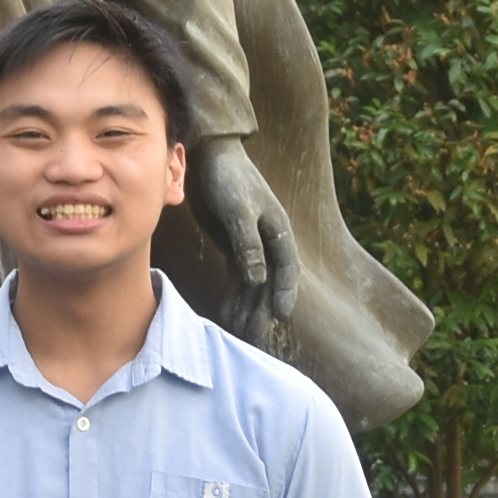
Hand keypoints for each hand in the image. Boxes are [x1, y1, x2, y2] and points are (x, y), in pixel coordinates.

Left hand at [190, 136, 296, 317]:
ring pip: (254, 285)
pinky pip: (238, 279)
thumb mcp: (238, 210)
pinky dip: (234, 297)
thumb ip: (248, 244)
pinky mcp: (236, 248)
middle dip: (264, 311)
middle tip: (258, 339)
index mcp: (279, 231)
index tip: (281, 317)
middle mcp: (270, 242)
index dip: (285, 293)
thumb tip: (258, 279)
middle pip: (271, 284)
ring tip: (242, 335)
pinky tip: (228, 316)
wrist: (210, 158)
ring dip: (249, 309)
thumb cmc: (228, 179)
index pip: (287, 269)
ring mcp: (253, 246)